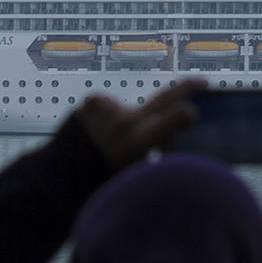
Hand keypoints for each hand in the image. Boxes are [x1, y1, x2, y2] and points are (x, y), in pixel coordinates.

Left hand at [74, 79, 202, 167]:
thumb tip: (173, 138)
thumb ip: (155, 151)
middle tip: (202, 83)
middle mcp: (124, 121)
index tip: (194, 111)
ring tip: (111, 142)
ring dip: (130, 122)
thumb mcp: (135, 171)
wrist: (59, 175)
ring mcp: (107, 109)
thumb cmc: (100, 179)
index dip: (188, 113)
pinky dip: (110, 118)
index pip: (174, 116)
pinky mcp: (91, 102)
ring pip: (133, 110)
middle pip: (164, 98)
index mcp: (138, 141)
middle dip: (187, 88)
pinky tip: (99, 132)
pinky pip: (111, 107)